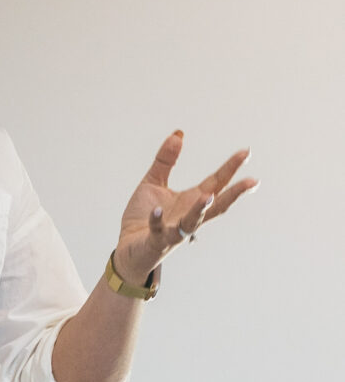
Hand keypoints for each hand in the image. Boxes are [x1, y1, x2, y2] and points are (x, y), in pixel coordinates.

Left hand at [115, 130, 254, 285]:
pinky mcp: (156, 241)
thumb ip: (165, 160)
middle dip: (234, 193)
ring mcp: (174, 231)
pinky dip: (157, 222)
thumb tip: (178, 134)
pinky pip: (158, 231)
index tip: (246, 152)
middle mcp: (189, 216)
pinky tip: (156, 212)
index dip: (230, 168)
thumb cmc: (144, 216)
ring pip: (192, 222)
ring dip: (199, 210)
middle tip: (252, 181)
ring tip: (207, 196)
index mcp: (191, 200)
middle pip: (216, 205)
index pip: (216, 183)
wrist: (129, 247)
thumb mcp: (153, 183)